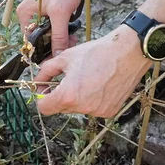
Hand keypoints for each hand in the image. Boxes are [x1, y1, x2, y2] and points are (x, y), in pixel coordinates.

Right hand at [16, 0, 83, 56]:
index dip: (43, 51)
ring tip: (74, 39)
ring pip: (50, 33)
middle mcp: (30, 14)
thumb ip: (58, 36)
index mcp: (25, 15)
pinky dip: (64, 31)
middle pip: (40, 38)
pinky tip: (73, 32)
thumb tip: (57, 55)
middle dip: (55, 45)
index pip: (30, 42)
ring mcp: (41, 12)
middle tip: (69, 46)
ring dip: (62, 39)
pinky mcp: (52, 10)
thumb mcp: (60, 14)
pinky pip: (56, 26)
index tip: (56, 58)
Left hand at [33, 25, 151, 117]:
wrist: (127, 52)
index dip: (42, 98)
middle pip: (61, 108)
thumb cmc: (97, 52)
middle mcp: (82, 107)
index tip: (47, 89)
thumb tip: (37, 80)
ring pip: (78, 108)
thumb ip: (47, 71)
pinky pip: (93, 108)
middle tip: (68, 79)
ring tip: (88, 79)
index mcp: (68, 95)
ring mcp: (97, 111)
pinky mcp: (110, 111)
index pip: (44, 109)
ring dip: (77, 97)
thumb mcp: (65, 57)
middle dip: (61, 96)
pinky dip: (93, 99)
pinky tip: (100, 84)